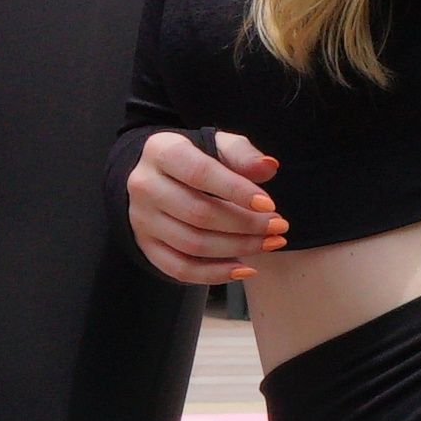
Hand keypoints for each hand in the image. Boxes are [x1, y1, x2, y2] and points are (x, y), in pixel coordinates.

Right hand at [126, 130, 287, 288]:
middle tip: (279, 227)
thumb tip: (269, 167)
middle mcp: (144, 186)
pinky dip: (214, 274)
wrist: (157, 177)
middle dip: (246, 224)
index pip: (200, 173)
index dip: (237, 191)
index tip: (269, 205)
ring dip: (238, 248)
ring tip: (269, 243)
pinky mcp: (146, 246)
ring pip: (193, 244)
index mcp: (161, 151)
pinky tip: (244, 269)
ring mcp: (141, 219)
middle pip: (199, 213)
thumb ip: (242, 154)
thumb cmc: (195, 160)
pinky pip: (180, 269)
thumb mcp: (216, 146)